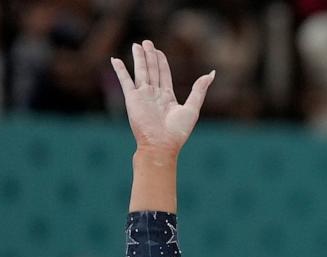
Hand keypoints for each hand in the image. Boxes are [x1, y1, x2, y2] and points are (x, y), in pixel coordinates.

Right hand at [110, 40, 213, 157]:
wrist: (162, 144)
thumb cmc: (178, 131)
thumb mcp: (193, 107)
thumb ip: (199, 89)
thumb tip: (212, 74)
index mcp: (167, 97)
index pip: (164, 74)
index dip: (161, 62)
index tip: (159, 51)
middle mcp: (154, 95)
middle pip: (152, 70)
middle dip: (150, 56)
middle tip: (147, 42)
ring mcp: (142, 96)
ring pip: (141, 72)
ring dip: (139, 58)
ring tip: (137, 45)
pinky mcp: (132, 99)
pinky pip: (125, 81)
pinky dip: (120, 70)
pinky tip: (115, 60)